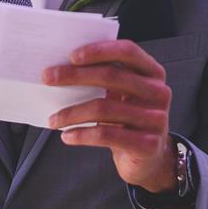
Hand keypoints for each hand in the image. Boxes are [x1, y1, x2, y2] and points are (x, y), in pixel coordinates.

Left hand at [46, 40, 178, 192]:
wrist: (149, 158)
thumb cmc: (129, 122)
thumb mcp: (124, 96)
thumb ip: (106, 80)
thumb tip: (63, 71)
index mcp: (152, 73)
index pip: (127, 51)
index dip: (99, 50)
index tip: (71, 56)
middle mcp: (158, 92)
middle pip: (111, 76)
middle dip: (74, 76)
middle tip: (48, 79)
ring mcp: (156, 119)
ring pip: (103, 108)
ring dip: (71, 113)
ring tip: (53, 119)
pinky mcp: (147, 144)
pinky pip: (105, 135)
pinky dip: (81, 134)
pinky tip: (68, 136)